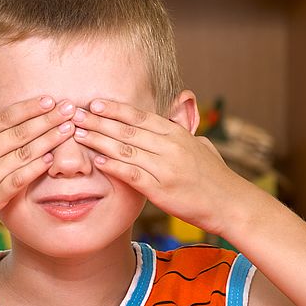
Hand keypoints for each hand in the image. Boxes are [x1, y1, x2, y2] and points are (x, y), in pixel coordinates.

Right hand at [0, 96, 77, 242]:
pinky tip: (51, 159)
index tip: (48, 99)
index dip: (29, 107)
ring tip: (69, 129)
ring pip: (24, 152)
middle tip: (70, 107)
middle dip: (48, 118)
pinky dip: (36, 167)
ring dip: (50, 139)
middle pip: (20, 130)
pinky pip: (19, 178)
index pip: (5, 117)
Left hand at [71, 99, 247, 236]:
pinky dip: (113, 166)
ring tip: (78, 134)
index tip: (95, 102)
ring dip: (99, 141)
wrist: (230, 204)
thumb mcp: (201, 146)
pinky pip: (132, 175)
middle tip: (75, 114)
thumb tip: (173, 122)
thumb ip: (182, 133)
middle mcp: (170, 147)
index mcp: (177, 134)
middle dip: (98, 121)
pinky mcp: (162, 190)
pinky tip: (97, 161)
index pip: (141, 116)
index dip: (115, 109)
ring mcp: (166, 168)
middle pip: (128, 129)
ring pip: (126, 149)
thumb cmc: (215, 176)